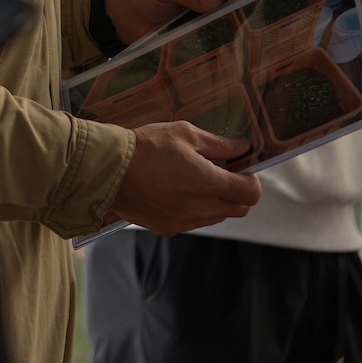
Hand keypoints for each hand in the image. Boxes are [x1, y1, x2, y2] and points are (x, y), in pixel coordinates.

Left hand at [105, 0, 245, 46]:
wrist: (129, 17)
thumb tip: (214, 3)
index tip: (236, 3)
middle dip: (239, 9)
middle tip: (239, 23)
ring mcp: (208, 11)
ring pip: (229, 18)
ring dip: (230, 26)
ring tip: (231, 36)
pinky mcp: (203, 29)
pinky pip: (217, 33)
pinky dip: (220, 38)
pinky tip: (220, 46)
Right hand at [112, 121, 261, 234]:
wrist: (109, 170)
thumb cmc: (147, 146)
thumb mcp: (185, 134)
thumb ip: (219, 145)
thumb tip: (243, 148)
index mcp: (210, 183)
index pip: (251, 193)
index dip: (251, 179)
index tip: (241, 167)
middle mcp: (201, 208)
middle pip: (239, 209)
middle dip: (237, 192)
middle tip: (222, 172)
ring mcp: (184, 221)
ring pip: (216, 217)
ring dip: (216, 201)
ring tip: (194, 179)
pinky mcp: (168, 228)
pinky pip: (192, 221)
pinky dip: (193, 209)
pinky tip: (175, 191)